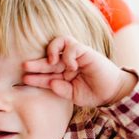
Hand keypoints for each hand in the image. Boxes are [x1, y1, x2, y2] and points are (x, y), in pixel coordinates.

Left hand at [22, 36, 137, 105]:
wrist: (113, 93)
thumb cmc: (93, 93)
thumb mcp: (74, 95)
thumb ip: (61, 90)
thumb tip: (50, 84)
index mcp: (62, 73)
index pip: (46, 73)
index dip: (35, 76)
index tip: (25, 79)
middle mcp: (67, 62)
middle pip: (48, 58)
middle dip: (36, 63)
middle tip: (25, 67)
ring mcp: (76, 56)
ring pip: (58, 43)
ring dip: (51, 51)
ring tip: (49, 62)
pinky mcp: (86, 51)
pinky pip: (72, 46)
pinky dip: (68, 54)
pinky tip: (71, 66)